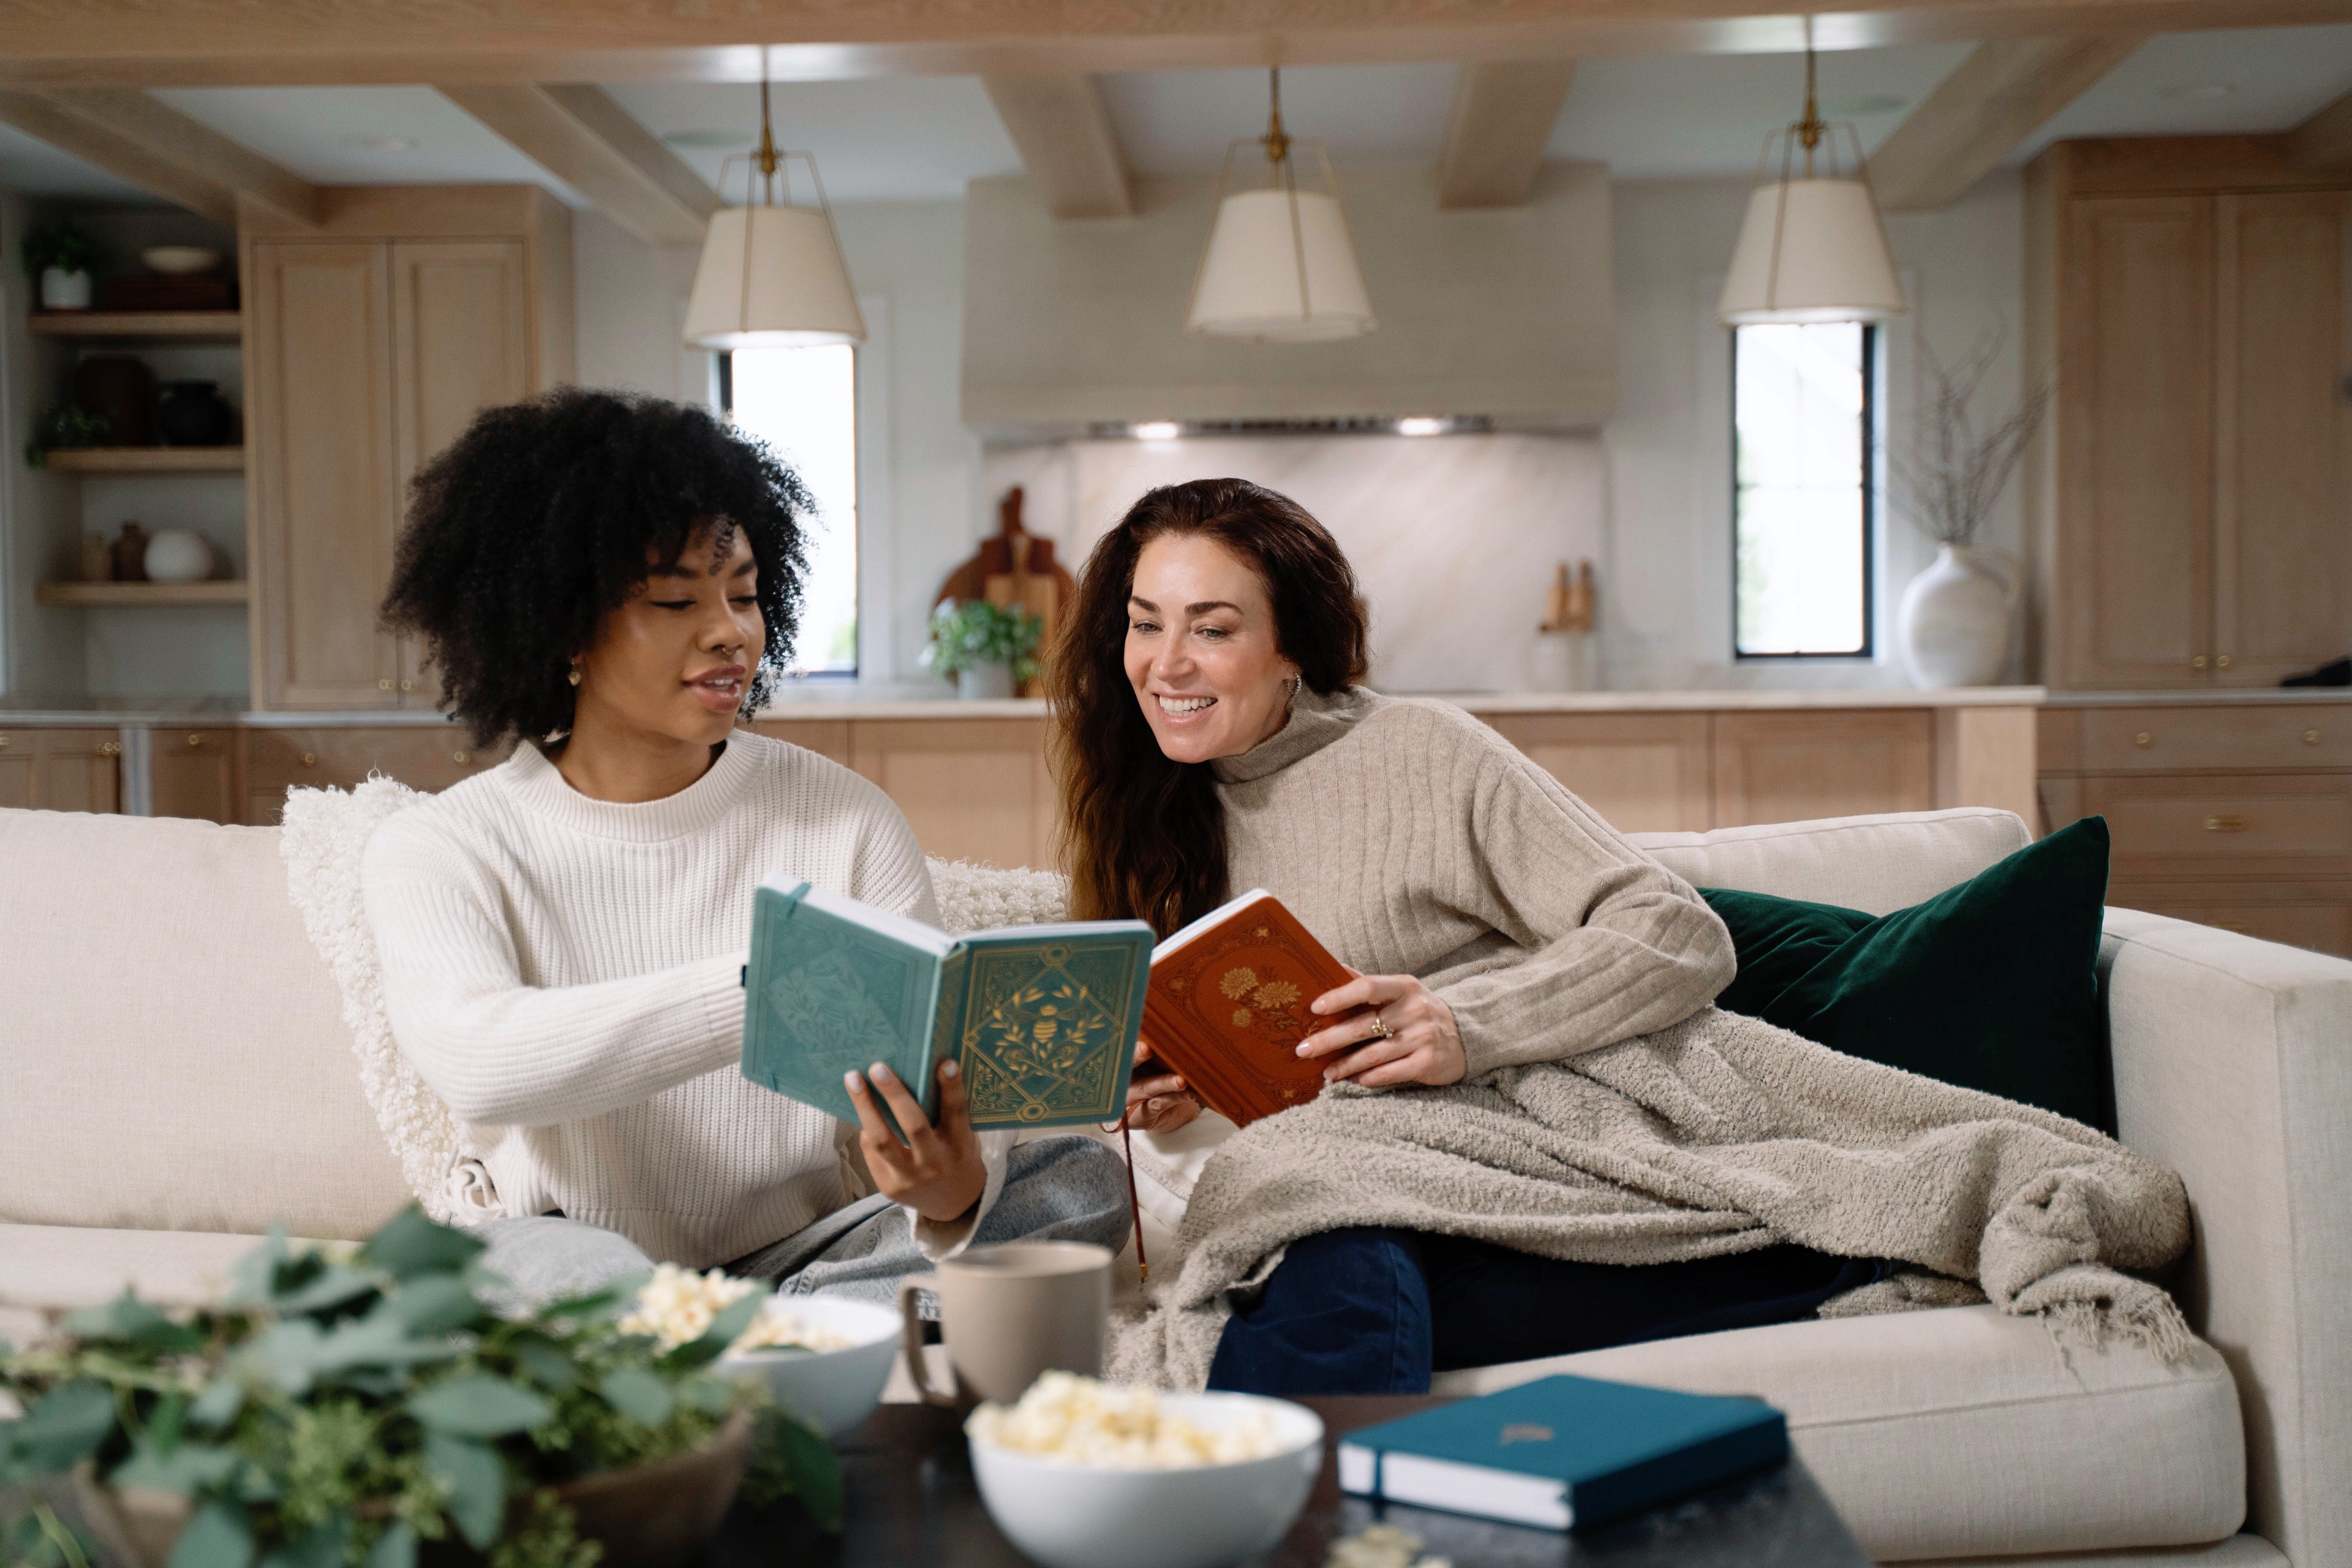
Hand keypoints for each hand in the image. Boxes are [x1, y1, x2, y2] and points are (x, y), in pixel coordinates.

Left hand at [845, 1060, 986, 1223]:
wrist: (954, 1204)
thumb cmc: (957, 1156)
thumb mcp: (963, 1137)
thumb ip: (946, 1114)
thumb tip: (918, 1073)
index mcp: (960, 1146)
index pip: (957, 1114)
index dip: (952, 1088)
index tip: (945, 1063)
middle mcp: (936, 1163)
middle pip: (914, 1126)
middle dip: (894, 1094)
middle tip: (878, 1067)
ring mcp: (910, 1178)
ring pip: (881, 1141)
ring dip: (864, 1107)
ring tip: (853, 1080)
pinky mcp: (889, 1187)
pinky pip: (872, 1152)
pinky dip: (867, 1128)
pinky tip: (863, 1110)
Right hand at [1117, 1036, 1200, 1133]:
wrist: (1173, 1113)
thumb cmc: (1164, 1078)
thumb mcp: (1158, 1059)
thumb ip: (1156, 1043)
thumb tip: (1164, 1017)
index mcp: (1125, 1062)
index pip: (1120, 1048)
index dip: (1125, 1040)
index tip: (1134, 1031)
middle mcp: (1122, 1080)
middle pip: (1124, 1067)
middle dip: (1135, 1057)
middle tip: (1147, 1049)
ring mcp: (1129, 1100)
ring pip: (1146, 1088)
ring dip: (1164, 1082)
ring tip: (1181, 1080)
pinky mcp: (1140, 1117)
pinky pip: (1158, 1104)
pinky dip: (1175, 1098)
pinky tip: (1190, 1094)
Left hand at [1296, 969, 1466, 1088]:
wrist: (1466, 1036)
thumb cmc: (1419, 1012)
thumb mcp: (1401, 992)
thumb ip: (1369, 984)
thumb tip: (1333, 965)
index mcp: (1405, 987)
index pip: (1368, 987)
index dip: (1339, 996)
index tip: (1314, 1008)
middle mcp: (1415, 1010)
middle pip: (1363, 1026)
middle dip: (1329, 1040)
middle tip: (1303, 1049)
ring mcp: (1423, 1038)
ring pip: (1373, 1055)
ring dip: (1344, 1066)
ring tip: (1325, 1073)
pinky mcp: (1427, 1063)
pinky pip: (1388, 1074)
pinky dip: (1366, 1079)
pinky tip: (1352, 1080)